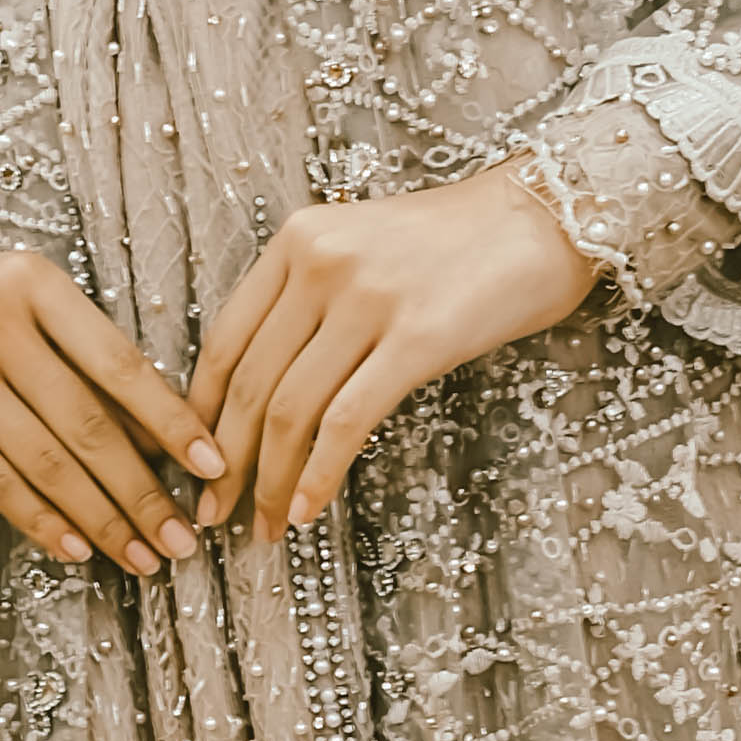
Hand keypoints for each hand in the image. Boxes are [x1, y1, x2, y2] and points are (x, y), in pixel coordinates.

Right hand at [0, 241, 226, 573]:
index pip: (120, 363)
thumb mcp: (8, 295)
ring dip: (103, 518)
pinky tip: (76, 548)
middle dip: (145, 491)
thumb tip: (152, 432)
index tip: (213, 468)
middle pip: (90, 423)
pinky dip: (42, 519)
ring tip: (143, 556)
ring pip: (48, 460)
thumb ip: (71, 349)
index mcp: (35, 283)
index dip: (172, 422)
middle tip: (185, 540)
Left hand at [191, 165, 599, 540]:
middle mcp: (321, 264)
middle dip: (227, 460)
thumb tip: (263, 387)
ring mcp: (368, 300)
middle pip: (251, 383)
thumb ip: (308, 296)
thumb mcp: (361, 246)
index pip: (224, 340)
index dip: (200, 413)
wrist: (547, 215)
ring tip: (265, 525)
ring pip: (291, 410)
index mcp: (297, 240)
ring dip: (270, 480)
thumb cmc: (457, 241)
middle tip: (215, 511)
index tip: (194, 463)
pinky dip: (319, 474)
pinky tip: (308, 510)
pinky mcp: (418, 339)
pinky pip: (348, 422)